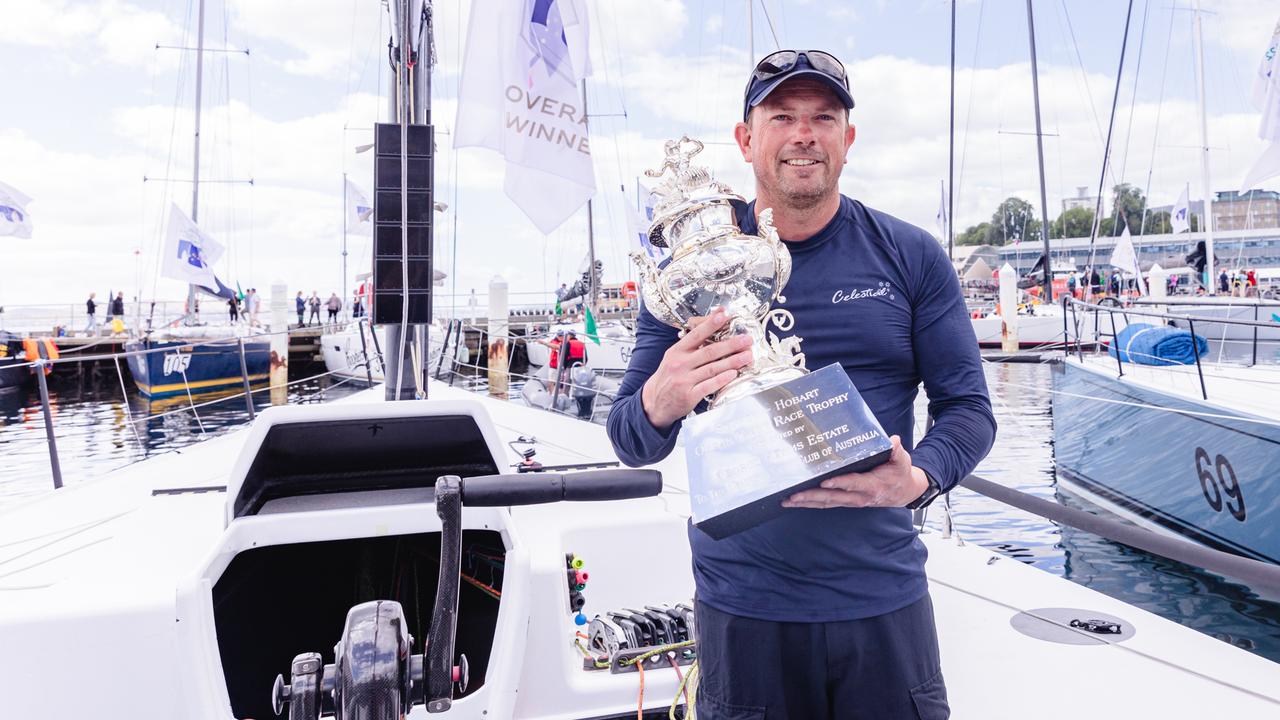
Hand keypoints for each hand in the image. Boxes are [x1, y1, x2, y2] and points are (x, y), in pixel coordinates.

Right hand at [640, 308, 753, 429]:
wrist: (654, 402)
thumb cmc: (668, 378)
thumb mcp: (673, 358)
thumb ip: (690, 346)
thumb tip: (711, 332)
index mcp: (677, 352)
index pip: (696, 335)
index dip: (711, 324)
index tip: (724, 315)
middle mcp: (680, 364)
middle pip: (709, 351)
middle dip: (731, 344)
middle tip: (746, 339)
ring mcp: (684, 380)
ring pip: (712, 368)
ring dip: (732, 361)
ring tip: (747, 356)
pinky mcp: (689, 395)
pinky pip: (709, 385)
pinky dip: (722, 379)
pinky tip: (733, 374)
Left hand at [782, 436, 927, 508]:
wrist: (904, 492)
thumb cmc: (899, 473)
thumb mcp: (902, 461)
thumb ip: (896, 451)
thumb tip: (894, 441)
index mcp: (872, 485)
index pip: (853, 484)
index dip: (839, 483)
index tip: (824, 482)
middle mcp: (860, 497)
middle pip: (833, 497)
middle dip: (813, 496)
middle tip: (794, 495)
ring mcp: (852, 501)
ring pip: (827, 502)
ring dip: (807, 502)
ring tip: (788, 500)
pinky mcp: (846, 501)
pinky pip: (827, 503)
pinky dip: (811, 503)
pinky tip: (796, 502)